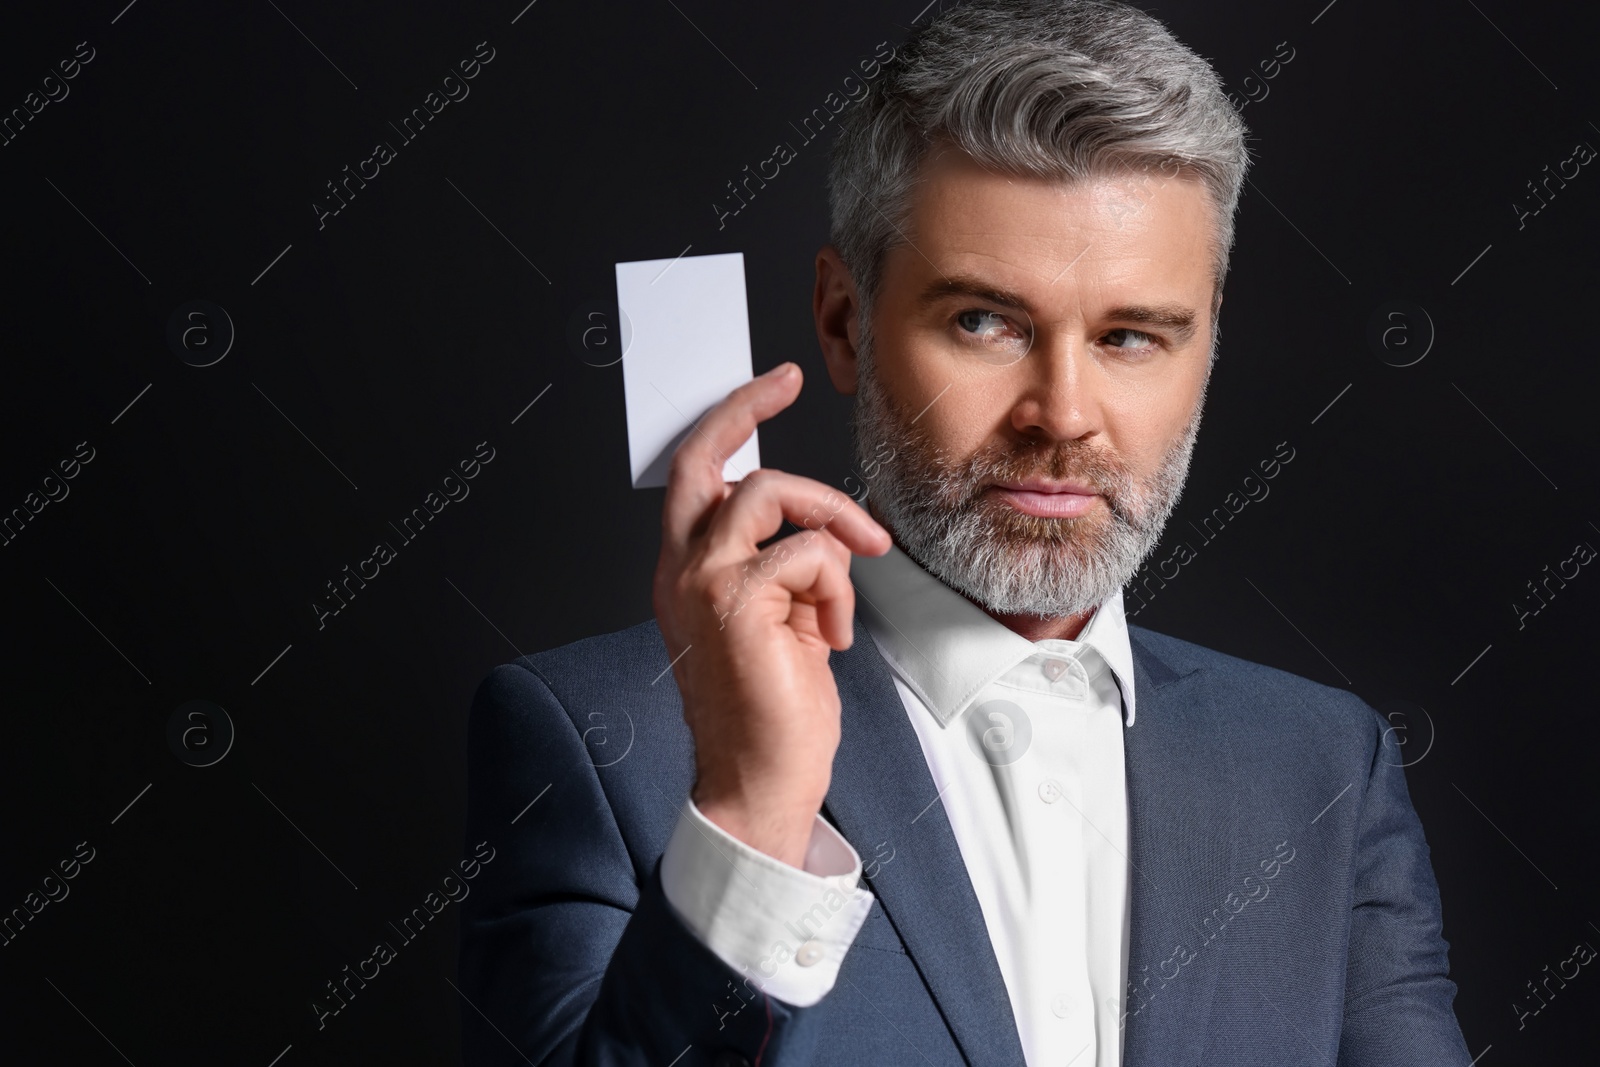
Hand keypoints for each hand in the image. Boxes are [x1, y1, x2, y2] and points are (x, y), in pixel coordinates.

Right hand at [652, 362, 891, 867]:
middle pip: (708, 458)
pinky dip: (838, 588)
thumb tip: (821, 531)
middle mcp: (682, 569)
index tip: (769, 386)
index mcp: (687, 572)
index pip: (695, 477)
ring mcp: (704, 582)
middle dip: (745, 406)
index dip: (728, 422)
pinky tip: (834, 635)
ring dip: (830, 520)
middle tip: (786, 381)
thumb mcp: (779, 622)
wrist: (759, 781)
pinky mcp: (737, 602)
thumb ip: (781, 569)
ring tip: (856, 562)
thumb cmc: (773, 712)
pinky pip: (810, 552)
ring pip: (770, 493)